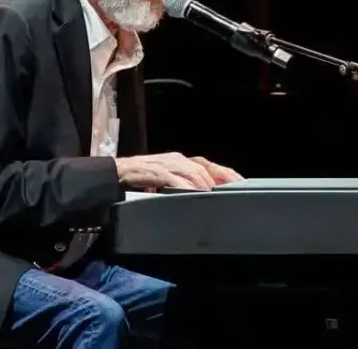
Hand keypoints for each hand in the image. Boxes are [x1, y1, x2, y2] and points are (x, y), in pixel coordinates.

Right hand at [115, 152, 240, 190]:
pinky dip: (186, 187)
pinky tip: (194, 194)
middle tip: (235, 192)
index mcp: (182, 161)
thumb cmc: (141, 179)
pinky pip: (175, 179)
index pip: (210, 165)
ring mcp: (167, 164)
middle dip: (222, 180)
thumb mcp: (167, 182)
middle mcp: (177, 159)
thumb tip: (202, 198)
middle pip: (205, 168)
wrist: (116, 173)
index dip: (227, 174)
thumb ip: (183, 186)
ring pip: (193, 172)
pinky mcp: (156, 172)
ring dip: (206, 185)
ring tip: (216, 195)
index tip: (242, 184)